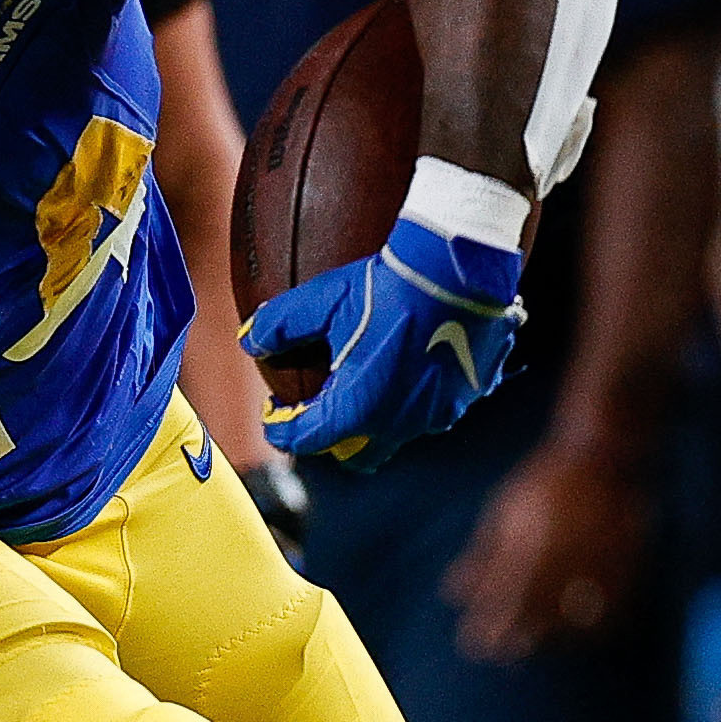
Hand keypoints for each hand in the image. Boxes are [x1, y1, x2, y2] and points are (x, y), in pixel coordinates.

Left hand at [246, 215, 523, 470]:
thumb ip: (278, 324)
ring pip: (399, 433)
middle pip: (357, 454)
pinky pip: (437, 408)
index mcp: (358, 409)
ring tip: (368, 384)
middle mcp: (400, 423)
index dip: (280, 427)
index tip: (274, 409)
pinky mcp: (471, 393)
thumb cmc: (387, 284)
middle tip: (321, 408)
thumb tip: (249, 340)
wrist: (460, 266)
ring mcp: (439, 412)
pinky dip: (419, 397)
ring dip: (378, 419)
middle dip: (334, 439)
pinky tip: (415, 365)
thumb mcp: (322, 300)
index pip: (305, 440)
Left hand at [443, 432, 649, 660]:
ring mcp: (595, 563)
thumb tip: (453, 593)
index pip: (501, 599)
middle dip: (515, 640)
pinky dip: (595, 627)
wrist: (604, 455)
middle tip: (502, 657)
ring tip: (538, 648)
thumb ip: (481, 554)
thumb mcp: (503, 511)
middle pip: (534, 615)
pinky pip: (612, 606)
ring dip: (553, 639)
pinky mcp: (626, 562)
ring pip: (572, 618)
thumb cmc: (545, 482)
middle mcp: (561, 558)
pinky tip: (582, 635)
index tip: (474, 646)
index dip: (486, 627)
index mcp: (527, 544)